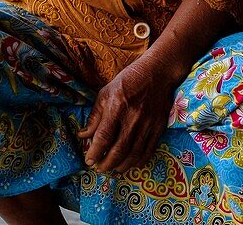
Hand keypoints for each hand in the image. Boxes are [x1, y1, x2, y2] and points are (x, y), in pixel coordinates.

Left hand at [78, 57, 177, 174]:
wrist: (157, 73)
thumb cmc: (128, 81)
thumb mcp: (105, 93)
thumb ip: (95, 116)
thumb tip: (83, 135)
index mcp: (116, 107)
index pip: (104, 137)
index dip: (95, 152)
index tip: (89, 160)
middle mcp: (132, 118)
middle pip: (118, 150)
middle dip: (106, 164)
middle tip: (99, 168)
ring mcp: (148, 123)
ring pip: (134, 154)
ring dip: (121, 166)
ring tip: (113, 169)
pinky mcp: (159, 127)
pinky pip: (149, 150)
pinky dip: (139, 161)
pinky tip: (131, 164)